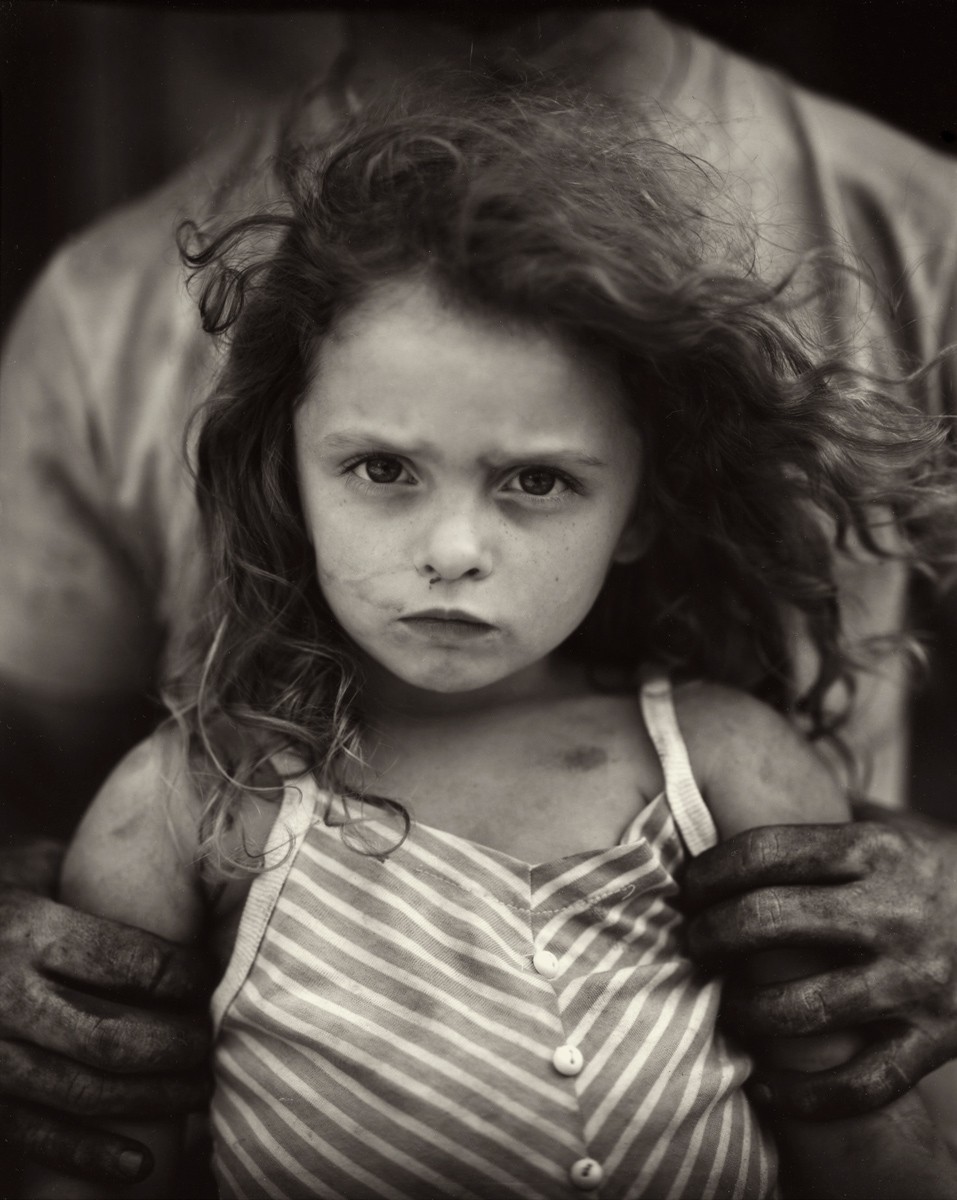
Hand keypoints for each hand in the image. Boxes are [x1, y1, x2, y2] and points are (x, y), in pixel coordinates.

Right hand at [0, 884, 211, 1183]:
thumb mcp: (28, 865)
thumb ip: (87, 874)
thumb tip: (169, 873)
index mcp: (29, 931)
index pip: (130, 961)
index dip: (186, 977)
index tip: (209, 978)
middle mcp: (6, 996)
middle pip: (114, 1037)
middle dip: (177, 1046)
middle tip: (209, 1042)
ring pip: (84, 1091)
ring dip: (151, 1100)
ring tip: (196, 1092)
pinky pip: (35, 1136)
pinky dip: (89, 1154)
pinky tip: (140, 1162)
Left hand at [683, 804, 956, 1118]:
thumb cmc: (941, 873)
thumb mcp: (898, 827)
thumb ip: (831, 813)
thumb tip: (750, 785)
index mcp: (875, 851)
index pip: (765, 851)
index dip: (709, 870)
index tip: (687, 887)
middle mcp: (893, 912)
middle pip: (768, 920)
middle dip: (710, 934)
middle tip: (692, 943)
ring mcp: (915, 980)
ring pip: (803, 1009)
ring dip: (745, 1013)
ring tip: (725, 1007)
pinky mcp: (938, 1040)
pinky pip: (861, 1085)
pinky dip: (806, 1096)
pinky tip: (766, 1086)